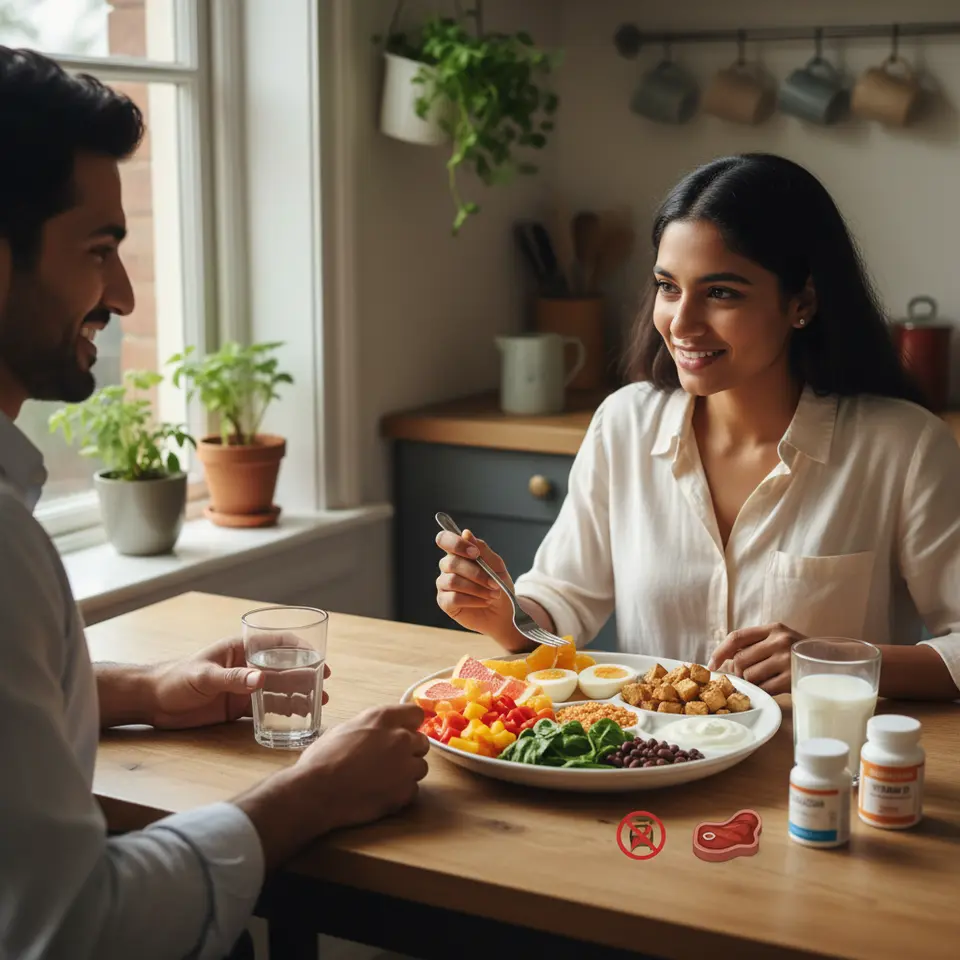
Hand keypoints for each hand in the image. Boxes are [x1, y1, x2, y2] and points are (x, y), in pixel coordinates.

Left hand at [147, 636, 329, 729]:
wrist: (152, 701)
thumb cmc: (175, 678)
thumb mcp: (204, 677)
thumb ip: (232, 679)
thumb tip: (262, 679)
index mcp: (240, 649)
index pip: (276, 642)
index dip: (299, 648)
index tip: (317, 658)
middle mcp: (246, 666)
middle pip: (283, 667)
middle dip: (305, 674)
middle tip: (324, 685)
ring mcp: (244, 687)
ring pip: (278, 689)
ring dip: (298, 694)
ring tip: (318, 703)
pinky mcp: (238, 706)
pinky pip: (265, 707)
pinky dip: (282, 711)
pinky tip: (297, 717)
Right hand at [234, 702, 429, 869]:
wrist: (316, 792)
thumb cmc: (322, 758)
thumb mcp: (345, 729)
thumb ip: (371, 727)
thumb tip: (378, 731)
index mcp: (383, 718)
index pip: (416, 714)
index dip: (410, 725)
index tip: (403, 733)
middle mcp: (400, 738)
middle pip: (422, 742)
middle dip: (410, 751)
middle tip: (390, 761)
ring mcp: (405, 766)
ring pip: (420, 768)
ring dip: (407, 773)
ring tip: (383, 781)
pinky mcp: (404, 792)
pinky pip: (412, 791)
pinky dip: (400, 794)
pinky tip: (380, 795)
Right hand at [435, 528, 515, 640]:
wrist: (504, 612)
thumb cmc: (499, 586)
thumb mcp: (497, 566)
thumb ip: (482, 549)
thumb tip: (466, 533)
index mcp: (459, 553)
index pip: (444, 539)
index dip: (456, 544)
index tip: (475, 553)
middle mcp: (447, 567)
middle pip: (451, 562)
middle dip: (476, 573)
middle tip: (495, 583)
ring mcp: (444, 585)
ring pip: (453, 581)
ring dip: (477, 588)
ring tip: (493, 594)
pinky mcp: (444, 602)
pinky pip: (453, 598)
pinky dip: (472, 600)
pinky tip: (484, 602)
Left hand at [707, 622, 805, 695]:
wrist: (834, 662)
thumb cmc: (798, 653)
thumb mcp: (779, 640)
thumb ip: (754, 645)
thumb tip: (724, 662)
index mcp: (773, 628)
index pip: (737, 636)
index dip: (720, 651)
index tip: (712, 665)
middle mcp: (779, 641)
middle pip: (741, 660)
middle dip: (739, 672)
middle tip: (748, 676)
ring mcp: (787, 660)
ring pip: (750, 676)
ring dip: (752, 683)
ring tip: (765, 681)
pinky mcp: (792, 678)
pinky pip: (765, 689)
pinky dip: (764, 691)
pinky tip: (774, 688)